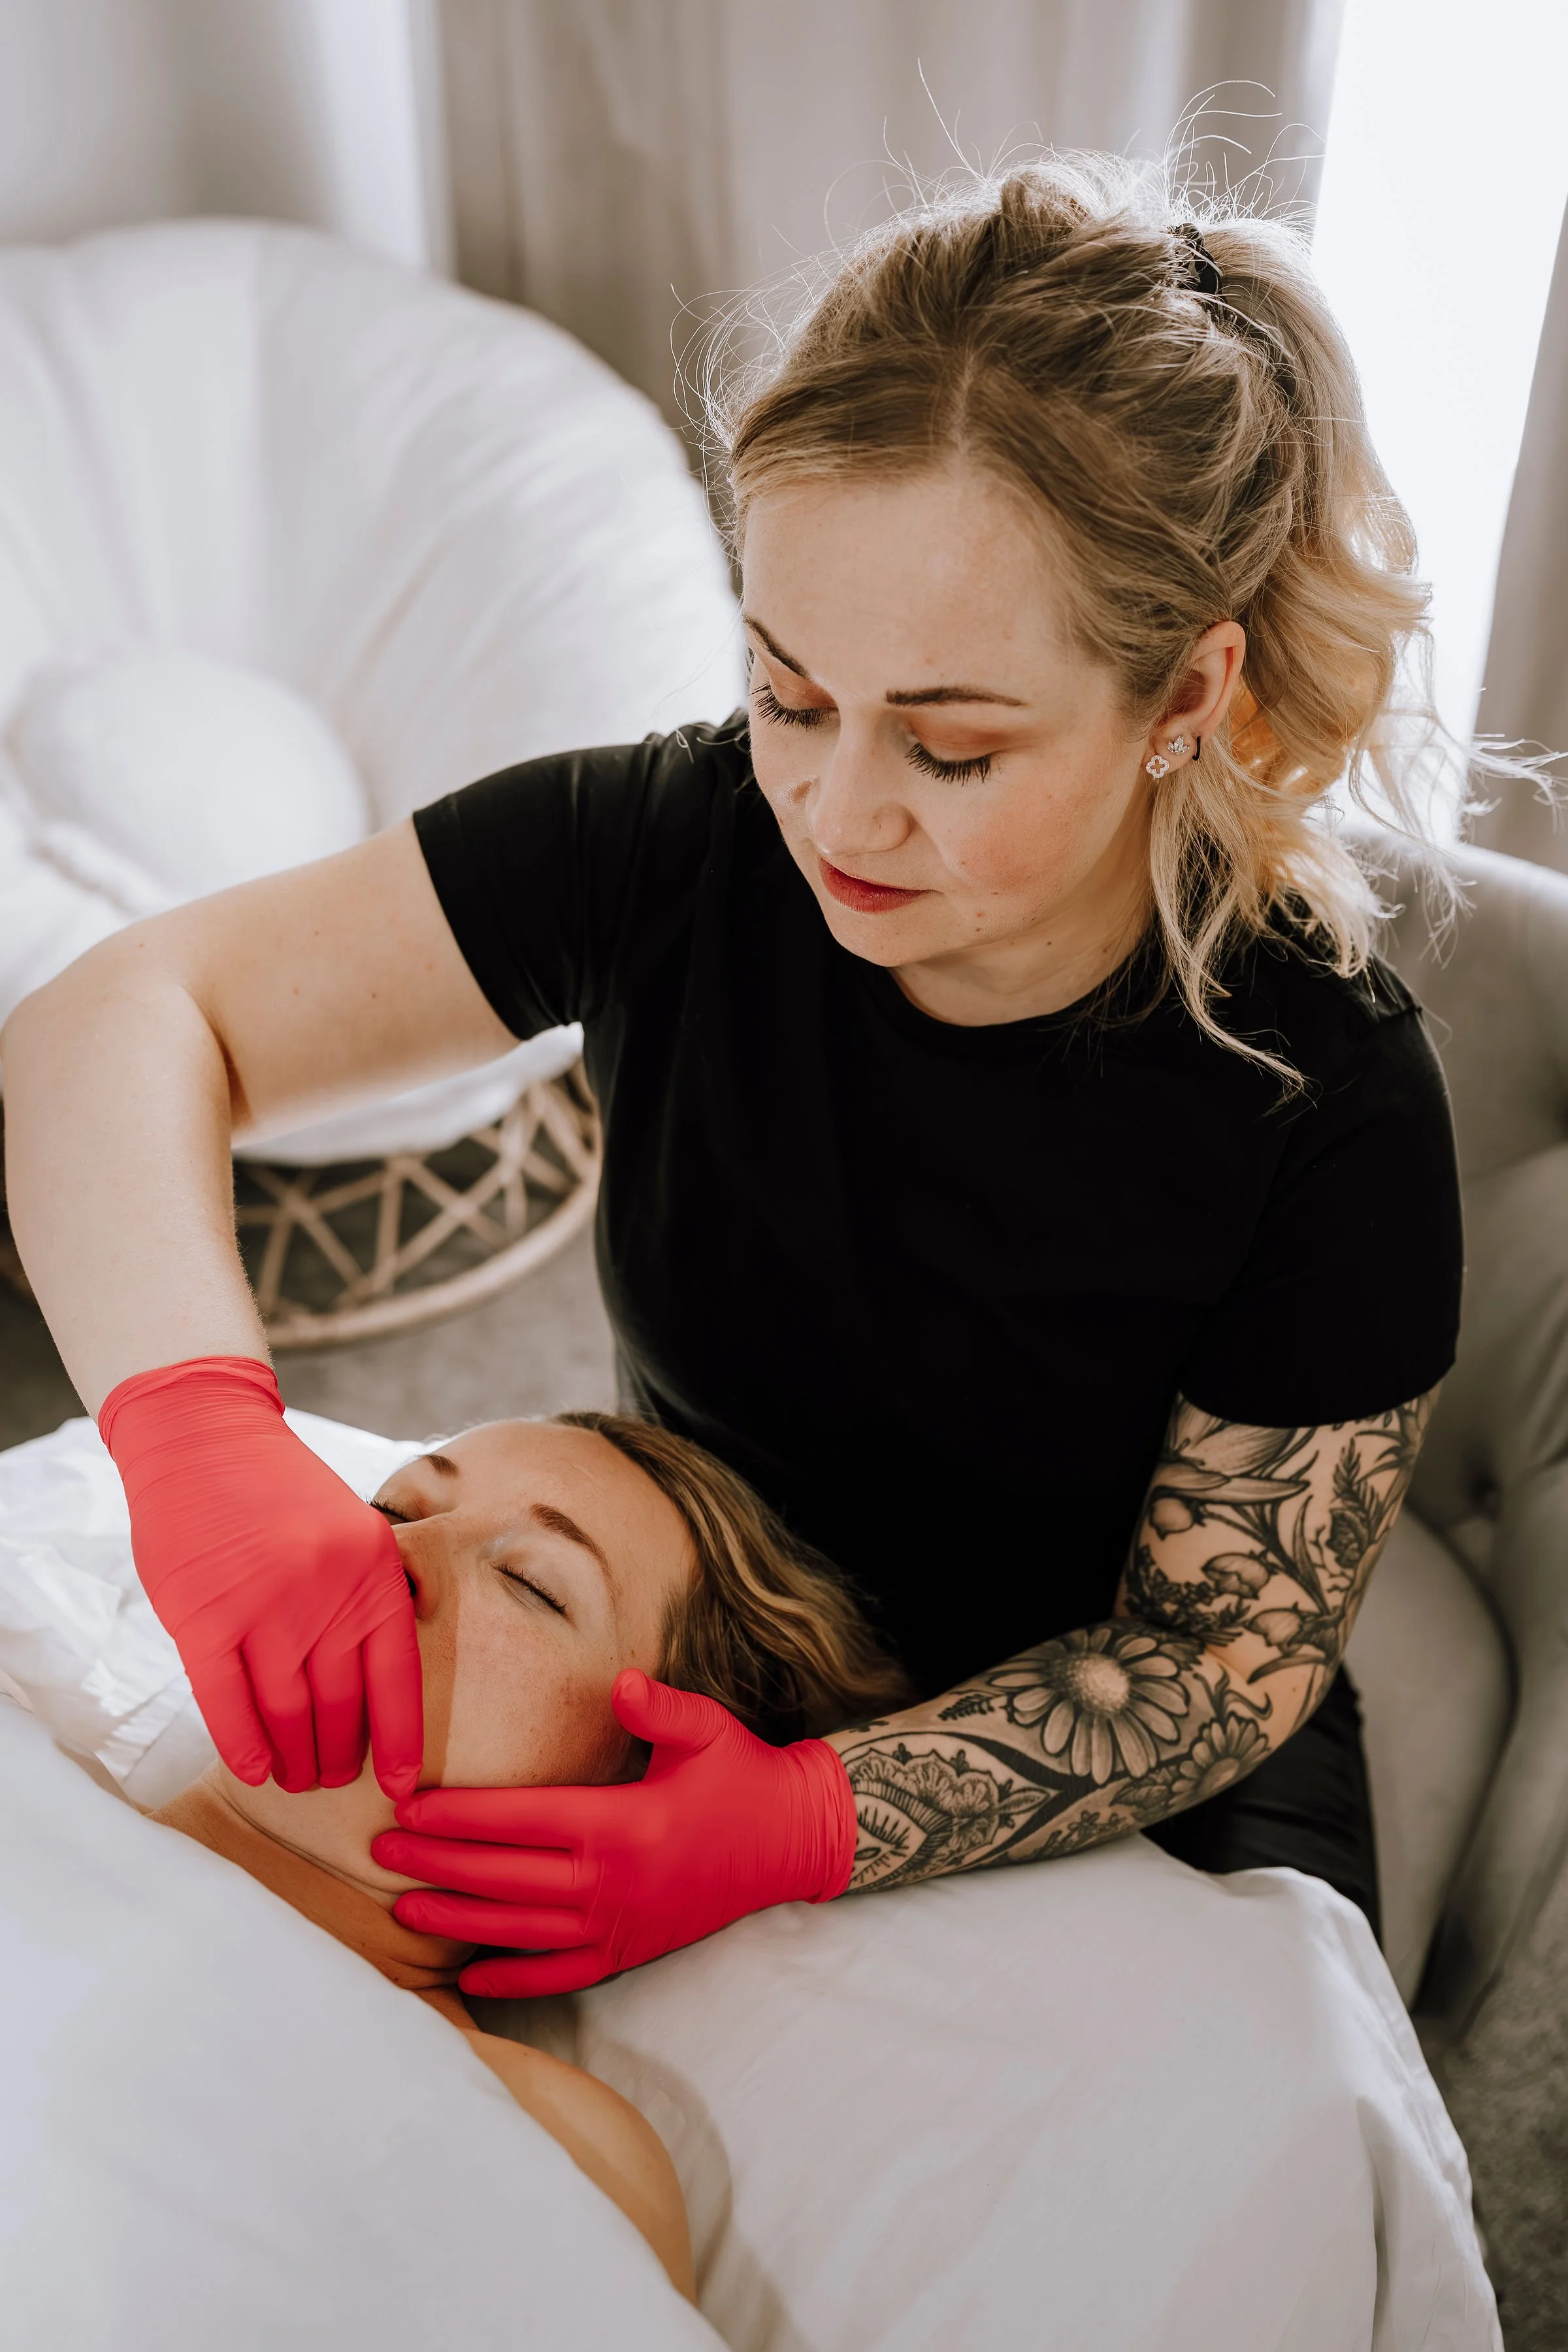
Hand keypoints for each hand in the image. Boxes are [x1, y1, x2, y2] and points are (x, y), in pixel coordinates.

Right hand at [99, 1355, 421, 1796]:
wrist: (205, 1436)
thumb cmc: (279, 1491)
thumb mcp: (350, 1532)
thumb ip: (361, 1600)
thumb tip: (372, 1692)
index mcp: (371, 1572)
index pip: (396, 1679)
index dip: (398, 1741)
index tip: (399, 1787)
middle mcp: (324, 1593)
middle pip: (339, 1705)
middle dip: (337, 1756)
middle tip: (330, 1780)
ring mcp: (263, 1606)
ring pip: (286, 1711)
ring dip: (292, 1757)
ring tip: (293, 1778)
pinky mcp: (204, 1617)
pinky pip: (227, 1701)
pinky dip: (242, 1743)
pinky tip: (252, 1769)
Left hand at [373, 1669, 856, 1995]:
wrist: (793, 1841)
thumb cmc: (743, 1774)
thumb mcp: (707, 1728)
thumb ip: (658, 1708)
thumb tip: (620, 1683)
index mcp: (621, 1824)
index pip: (519, 1820)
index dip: (459, 1815)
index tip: (409, 1807)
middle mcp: (611, 1883)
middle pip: (504, 1876)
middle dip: (437, 1863)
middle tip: (381, 1851)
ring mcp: (619, 1925)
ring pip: (519, 1929)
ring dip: (457, 1918)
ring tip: (403, 1907)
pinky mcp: (630, 1950)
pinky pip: (561, 1976)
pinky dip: (513, 1980)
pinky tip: (467, 1977)